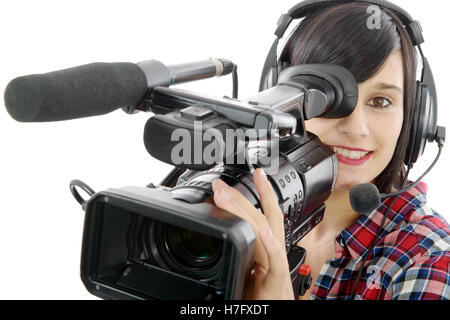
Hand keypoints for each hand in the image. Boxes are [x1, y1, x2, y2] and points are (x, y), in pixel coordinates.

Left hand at [212, 168, 293, 299]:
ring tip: (226, 196)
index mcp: (264, 251)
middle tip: (223, 182)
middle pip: (263, 216)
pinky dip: (270, 244)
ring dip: (245, 210)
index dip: (252, 196)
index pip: (261, 216)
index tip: (241, 178)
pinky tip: (261, 230)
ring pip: (265, 231)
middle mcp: (272, 254)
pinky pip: (275, 261)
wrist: (274, 315)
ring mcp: (276, 267)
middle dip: (245, 195)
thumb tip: (217, 242)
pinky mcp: (277, 283)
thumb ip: (236, 257)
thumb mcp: (242, 274)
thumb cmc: (261, 300)